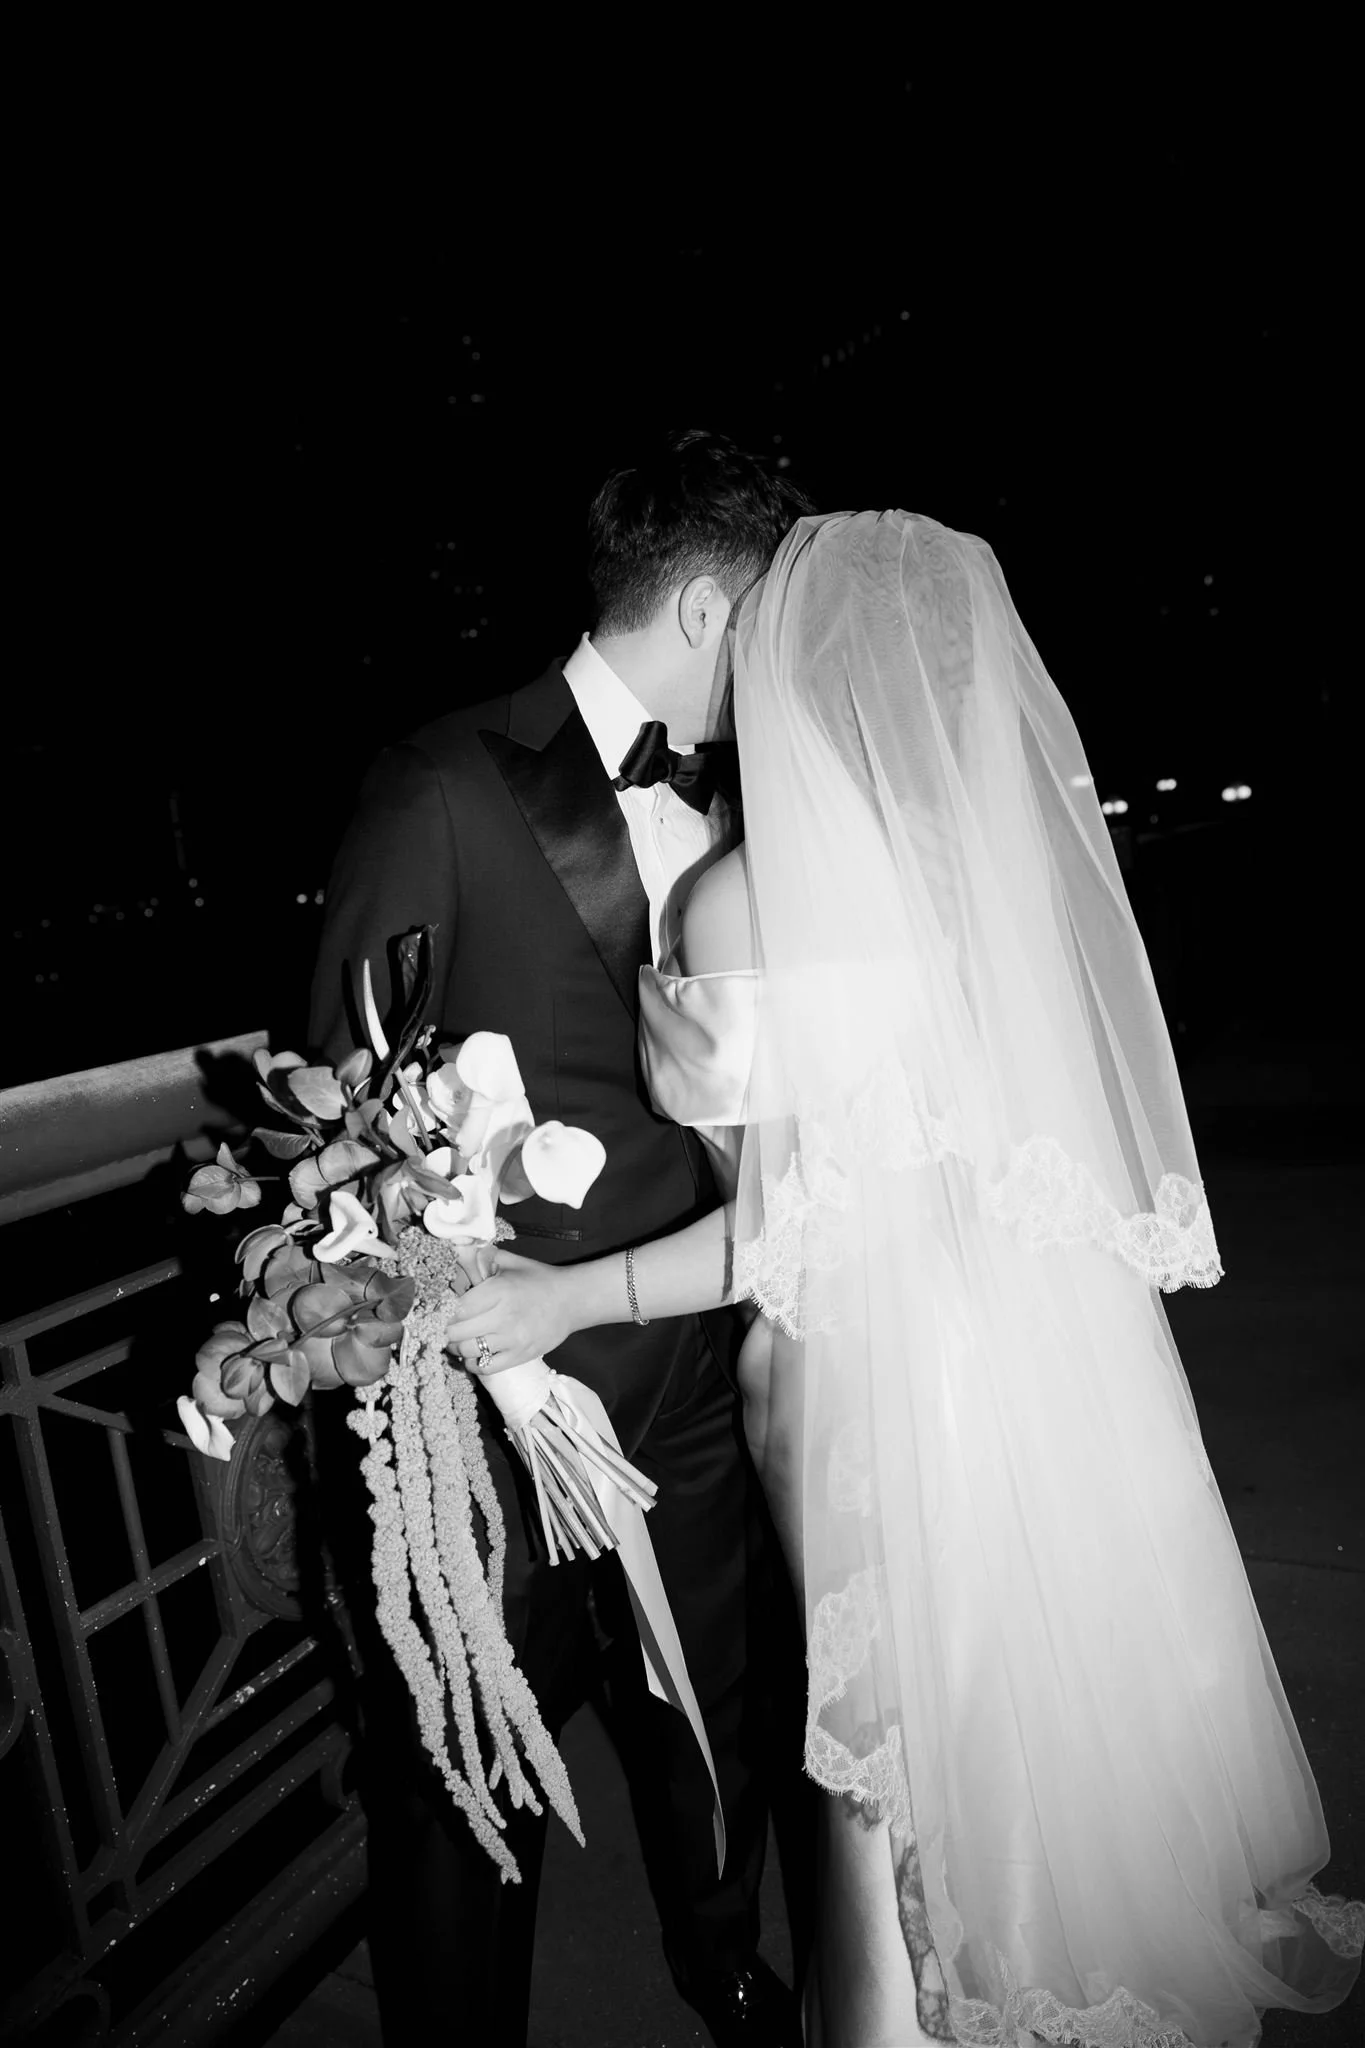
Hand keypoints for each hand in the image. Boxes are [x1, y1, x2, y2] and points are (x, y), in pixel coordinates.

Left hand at [443, 1250, 579, 1375]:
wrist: (572, 1301)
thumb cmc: (539, 1279)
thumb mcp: (511, 1262)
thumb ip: (483, 1257)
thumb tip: (457, 1252)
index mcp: (498, 1291)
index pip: (456, 1309)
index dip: (443, 1312)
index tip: (439, 1311)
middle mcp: (503, 1317)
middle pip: (456, 1333)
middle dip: (446, 1331)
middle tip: (445, 1327)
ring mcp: (511, 1340)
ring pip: (467, 1352)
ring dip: (457, 1348)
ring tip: (458, 1341)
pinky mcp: (519, 1357)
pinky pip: (485, 1368)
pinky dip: (473, 1363)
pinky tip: (474, 1354)